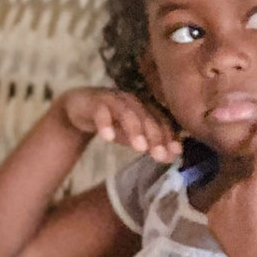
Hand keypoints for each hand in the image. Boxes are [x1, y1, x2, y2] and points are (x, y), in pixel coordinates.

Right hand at [56, 87, 180, 161]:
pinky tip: (108, 137)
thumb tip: (170, 157)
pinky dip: (105, 123)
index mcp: (145, 107)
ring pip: (126, 112)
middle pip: (147, 117)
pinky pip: (100, 111)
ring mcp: (113, 99)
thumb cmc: (113, 122)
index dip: (169, 136)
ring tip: (139, 147)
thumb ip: (150, 145)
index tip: (175, 153)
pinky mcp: (94, 101)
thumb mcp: (132, 136)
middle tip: (159, 155)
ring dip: (134, 129)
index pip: (161, 121)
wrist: (81, 108)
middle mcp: (132, 101)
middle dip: (155, 136)